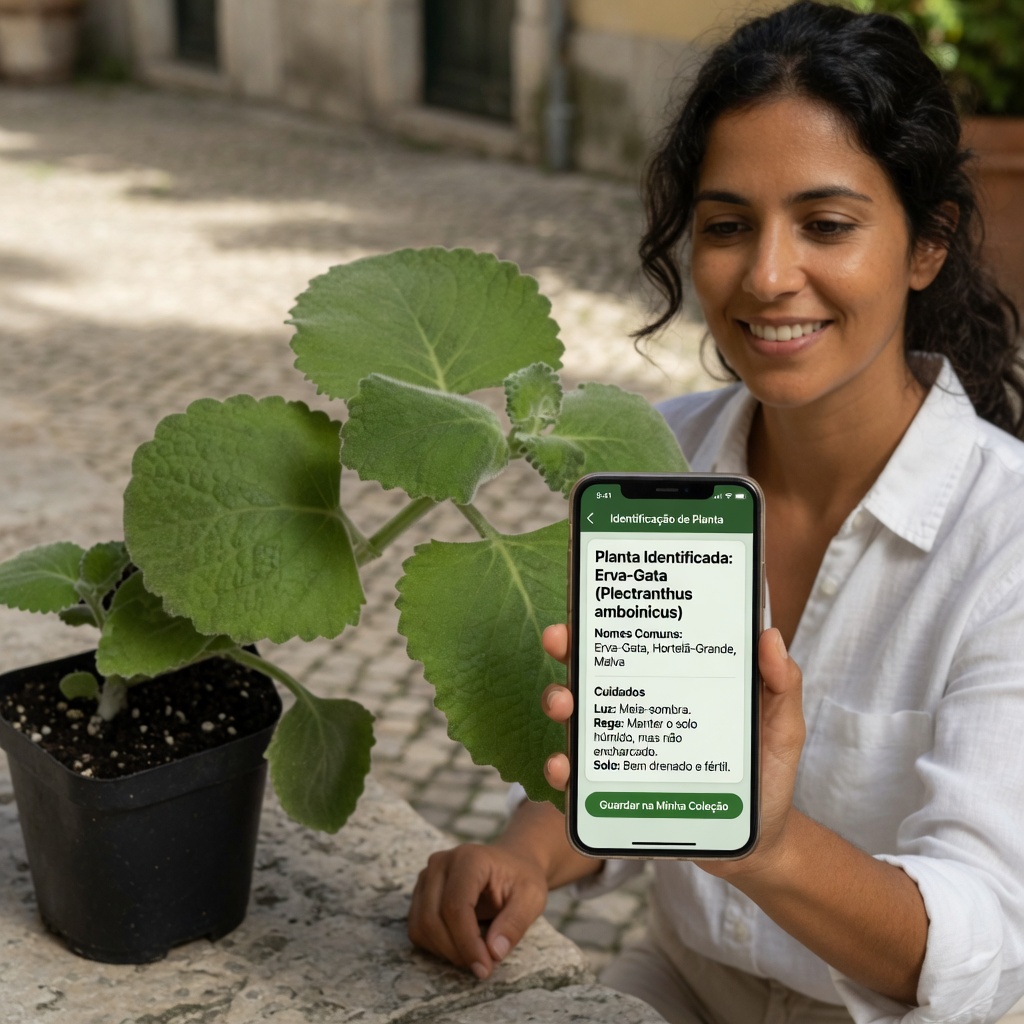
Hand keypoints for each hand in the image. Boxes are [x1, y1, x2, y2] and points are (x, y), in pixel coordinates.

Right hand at [407, 841, 548, 978]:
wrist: (512, 863)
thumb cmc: (522, 879)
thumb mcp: (532, 898)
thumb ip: (514, 923)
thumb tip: (493, 952)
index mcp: (469, 859)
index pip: (455, 906)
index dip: (467, 942)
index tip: (485, 968)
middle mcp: (441, 863)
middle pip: (433, 918)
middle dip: (456, 951)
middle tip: (484, 965)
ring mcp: (427, 876)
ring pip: (421, 926)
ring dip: (445, 951)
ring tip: (474, 954)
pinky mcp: (421, 892)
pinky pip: (417, 928)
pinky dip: (436, 946)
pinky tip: (460, 944)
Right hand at [539, 623, 805, 875]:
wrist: (760, 844)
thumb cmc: (768, 777)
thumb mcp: (782, 729)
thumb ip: (782, 685)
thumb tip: (770, 635)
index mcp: (675, 686)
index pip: (637, 645)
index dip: (610, 620)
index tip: (589, 603)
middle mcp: (642, 711)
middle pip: (594, 673)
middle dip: (567, 650)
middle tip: (559, 640)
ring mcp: (626, 751)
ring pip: (578, 720)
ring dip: (559, 703)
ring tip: (564, 704)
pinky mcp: (617, 794)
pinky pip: (580, 781)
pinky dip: (564, 771)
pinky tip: (564, 767)